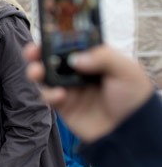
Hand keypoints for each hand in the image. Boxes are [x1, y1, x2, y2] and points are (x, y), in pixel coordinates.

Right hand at [23, 43, 153, 142]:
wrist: (130, 132)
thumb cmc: (134, 98)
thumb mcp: (126, 71)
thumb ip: (103, 57)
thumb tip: (74, 58)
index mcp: (94, 57)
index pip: (71, 42)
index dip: (57, 37)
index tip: (47, 33)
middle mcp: (78, 71)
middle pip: (52, 57)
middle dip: (38, 52)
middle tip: (32, 51)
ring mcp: (69, 88)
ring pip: (45, 76)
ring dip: (36, 71)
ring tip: (36, 72)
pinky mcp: (63, 106)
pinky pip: (48, 96)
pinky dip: (49, 94)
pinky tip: (60, 95)